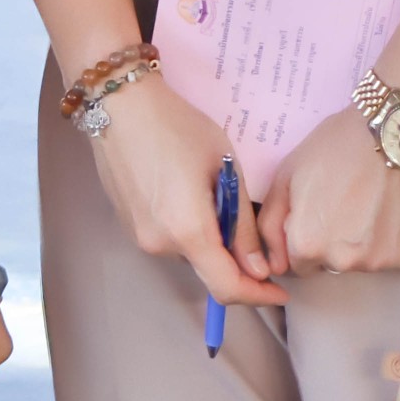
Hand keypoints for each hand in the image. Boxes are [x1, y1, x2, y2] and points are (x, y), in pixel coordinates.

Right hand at [83, 75, 286, 306]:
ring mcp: (138, 236)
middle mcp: (160, 245)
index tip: (279, 291)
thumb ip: (243, 225)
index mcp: (189, 232)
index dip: (258, 295)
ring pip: (187, 252)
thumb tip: (258, 268)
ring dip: (206, 238)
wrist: (119, 104)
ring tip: (208, 193)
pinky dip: (184, 227)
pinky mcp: (126, 224)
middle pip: (207, 269)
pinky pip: (166, 238)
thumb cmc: (178, 127)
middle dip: (232, 258)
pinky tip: (182, 190)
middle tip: (244, 221)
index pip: (228, 288)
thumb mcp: (224, 170)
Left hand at [249, 109, 399, 278]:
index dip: (302, 237)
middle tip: (344, 203)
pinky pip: (392, 255)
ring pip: (361, 261)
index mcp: (308, 245)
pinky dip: (389, 238)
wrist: (397, 132)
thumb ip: (271, 225)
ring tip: (370, 202)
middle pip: (329, 264)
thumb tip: (274, 266)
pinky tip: (391, 208)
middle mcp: (344, 262)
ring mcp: (381, 262)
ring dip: (361, 242)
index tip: (315, 212)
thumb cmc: (337, 147)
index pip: (297, 263)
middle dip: (330, 242)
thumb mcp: (287, 176)